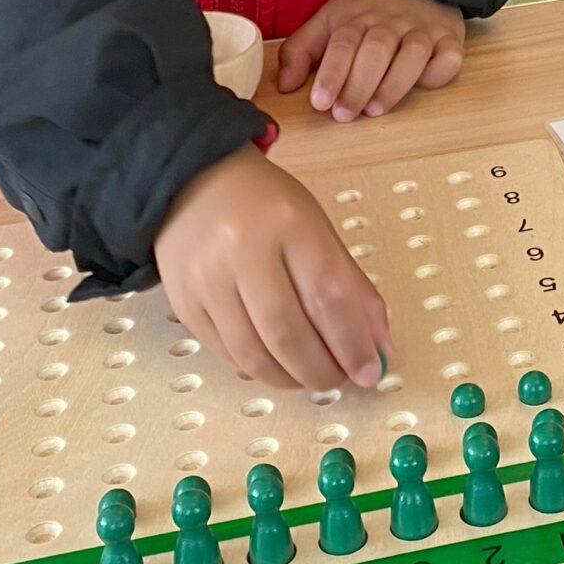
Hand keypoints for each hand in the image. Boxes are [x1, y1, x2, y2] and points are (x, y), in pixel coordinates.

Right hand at [152, 145, 389, 389]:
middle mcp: (243, 251)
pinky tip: (276, 363)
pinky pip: (227, 355)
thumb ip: (351, 286)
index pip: (328, 297)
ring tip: (309, 377)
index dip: (352, 344)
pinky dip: (258, 369)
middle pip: (287, 333)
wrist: (192, 183)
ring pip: (253, 355)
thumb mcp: (317, 229)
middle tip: (338, 380)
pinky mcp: (184, 304)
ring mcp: (206, 280)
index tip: (370, 371)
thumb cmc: (266, 207)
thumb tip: (379, 347)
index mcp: (289, 224)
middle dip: (321, 371)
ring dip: (290, 379)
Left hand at [276, 0, 464, 122]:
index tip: (320, 103)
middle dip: (358, 86)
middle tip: (344, 115)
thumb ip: (300, 52)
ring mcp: (423, 32)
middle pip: (376, 50)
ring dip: (393, 85)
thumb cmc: (368, 19)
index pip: (343, 42)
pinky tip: (422, 88)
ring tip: (374, 111)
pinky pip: (448, 58)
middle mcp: (392, 22)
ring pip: (412, 54)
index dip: (331, 74)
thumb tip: (286, 86)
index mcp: (358, 17)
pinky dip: (437, 74)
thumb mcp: (327, 25)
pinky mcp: (449, 43)